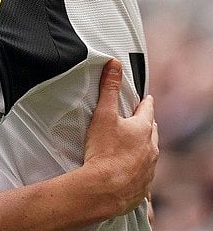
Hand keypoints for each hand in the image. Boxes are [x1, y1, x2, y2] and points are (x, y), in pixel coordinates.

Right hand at [82, 58, 158, 216]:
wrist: (105, 189)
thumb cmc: (104, 152)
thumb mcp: (103, 115)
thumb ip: (108, 89)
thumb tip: (114, 65)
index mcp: (143, 129)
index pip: (147, 110)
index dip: (145, 103)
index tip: (145, 99)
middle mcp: (151, 148)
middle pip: (151, 132)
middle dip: (145, 125)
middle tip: (136, 121)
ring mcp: (149, 168)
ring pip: (149, 152)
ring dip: (142, 147)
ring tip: (131, 145)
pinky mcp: (142, 185)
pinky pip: (143, 173)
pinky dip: (137, 168)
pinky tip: (128, 170)